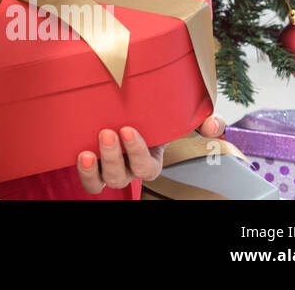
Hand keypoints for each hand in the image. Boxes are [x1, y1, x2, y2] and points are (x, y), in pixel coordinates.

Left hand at [75, 112, 226, 194]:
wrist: (122, 111)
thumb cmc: (150, 116)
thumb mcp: (174, 117)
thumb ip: (199, 120)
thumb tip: (214, 126)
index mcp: (150, 161)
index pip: (147, 168)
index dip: (137, 152)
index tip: (127, 129)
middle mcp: (129, 170)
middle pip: (122, 176)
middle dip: (114, 157)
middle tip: (107, 132)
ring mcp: (109, 170)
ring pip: (103, 183)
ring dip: (94, 170)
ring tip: (87, 152)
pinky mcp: (91, 165)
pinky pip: (89, 181)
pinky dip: (84, 173)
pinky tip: (80, 154)